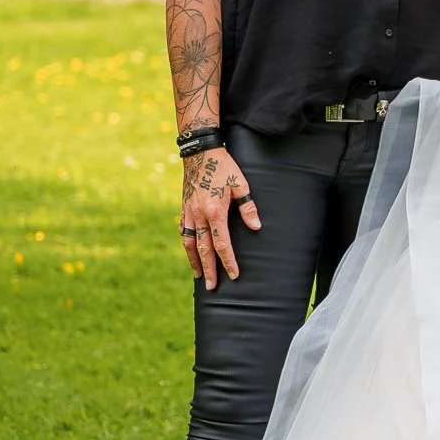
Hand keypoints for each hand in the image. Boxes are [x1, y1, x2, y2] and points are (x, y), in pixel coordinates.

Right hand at [181, 147, 258, 289]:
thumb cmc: (224, 167)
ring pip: (189, 242)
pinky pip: (183, 231)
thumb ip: (248, 207)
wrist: (200, 152)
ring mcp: (188, 212)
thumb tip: (256, 228)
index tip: (233, 275)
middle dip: (209, 269)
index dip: (228, 261)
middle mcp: (198, 216)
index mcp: (214, 212)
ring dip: (194, 261)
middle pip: (203, 249)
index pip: (222, 244)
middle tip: (212, 287)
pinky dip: (186, 244)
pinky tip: (190, 251)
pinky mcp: (184, 208)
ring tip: (199, 275)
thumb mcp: (240, 184)